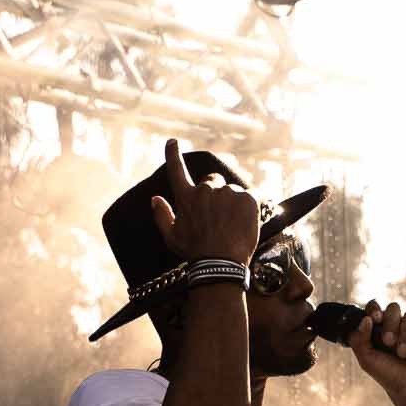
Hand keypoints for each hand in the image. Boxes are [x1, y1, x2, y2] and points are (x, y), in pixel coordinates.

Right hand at [150, 138, 258, 268]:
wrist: (221, 264)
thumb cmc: (195, 253)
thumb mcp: (172, 237)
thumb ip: (161, 215)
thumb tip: (155, 198)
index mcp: (186, 197)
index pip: (177, 170)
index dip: (173, 154)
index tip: (173, 142)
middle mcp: (206, 190)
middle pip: (212, 181)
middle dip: (215, 193)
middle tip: (219, 216)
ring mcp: (228, 193)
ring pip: (232, 192)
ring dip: (232, 203)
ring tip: (232, 226)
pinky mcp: (248, 198)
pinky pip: (250, 197)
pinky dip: (248, 208)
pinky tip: (244, 224)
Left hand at [348, 301, 405, 405]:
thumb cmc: (391, 377)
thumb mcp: (368, 361)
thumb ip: (359, 340)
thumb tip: (365, 319)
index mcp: (382, 329)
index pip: (376, 307)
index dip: (375, 308)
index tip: (375, 319)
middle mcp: (400, 325)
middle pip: (394, 308)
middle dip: (390, 324)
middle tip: (389, 343)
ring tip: (405, 353)